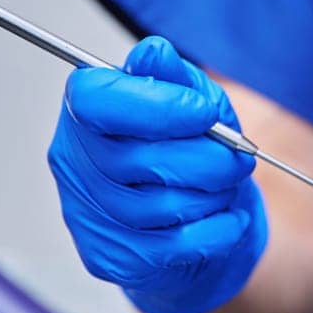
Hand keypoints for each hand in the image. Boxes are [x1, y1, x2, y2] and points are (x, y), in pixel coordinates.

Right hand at [48, 36, 268, 312]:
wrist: (195, 224)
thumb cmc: (188, 152)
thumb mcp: (193, 100)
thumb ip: (175, 77)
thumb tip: (154, 54)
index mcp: (85, 112)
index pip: (100, 100)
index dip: (160, 105)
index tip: (205, 111)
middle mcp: (74, 162)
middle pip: (145, 158)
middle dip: (211, 158)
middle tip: (237, 157)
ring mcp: (85, 214)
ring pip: (166, 204)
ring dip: (215, 195)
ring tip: (223, 188)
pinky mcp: (110, 257)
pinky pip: (178, 244)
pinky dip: (219, 230)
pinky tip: (225, 220)